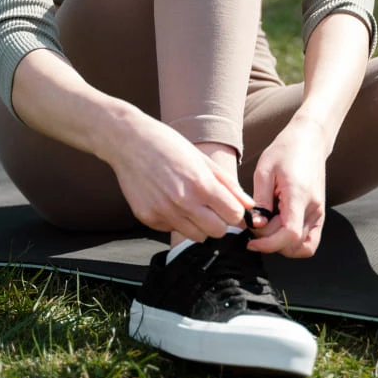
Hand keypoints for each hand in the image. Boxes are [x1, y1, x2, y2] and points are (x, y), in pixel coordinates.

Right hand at [103, 112, 252, 244]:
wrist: (129, 141)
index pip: (234, 216)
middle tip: (211, 208)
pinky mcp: (148, 218)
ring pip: (196, 236)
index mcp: (200, 184)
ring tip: (189, 204)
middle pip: (217, 232)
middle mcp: (183, 202)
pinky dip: (175, 220)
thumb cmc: (167, 145)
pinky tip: (169, 201)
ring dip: (198, 224)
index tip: (230, 207)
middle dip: (220, 222)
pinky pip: (172, 229)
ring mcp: (163, 212)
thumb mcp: (202, 159)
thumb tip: (248, 204)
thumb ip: (228, 184)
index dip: (236, 212)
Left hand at [247, 117, 327, 257]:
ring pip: (304, 246)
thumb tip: (256, 225)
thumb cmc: (286, 150)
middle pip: (293, 242)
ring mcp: (319, 211)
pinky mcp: (319, 213)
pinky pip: (311, 240)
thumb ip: (260, 200)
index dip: (269, 244)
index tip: (252, 242)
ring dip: (283, 245)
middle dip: (270, 241)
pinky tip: (280, 232)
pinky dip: (296, 244)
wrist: (310, 139)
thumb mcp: (264, 170)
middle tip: (256, 227)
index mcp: (299, 194)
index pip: (289, 234)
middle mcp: (313, 206)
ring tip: (268, 228)